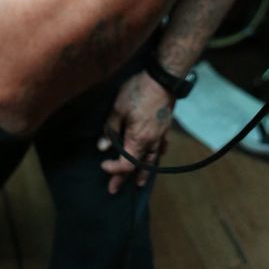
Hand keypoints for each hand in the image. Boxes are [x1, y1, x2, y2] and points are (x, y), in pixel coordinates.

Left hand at [98, 70, 173, 193]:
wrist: (162, 79)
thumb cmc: (138, 92)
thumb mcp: (118, 108)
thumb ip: (110, 129)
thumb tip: (102, 147)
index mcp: (138, 139)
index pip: (125, 164)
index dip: (114, 169)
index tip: (103, 165)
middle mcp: (151, 142)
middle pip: (137, 166)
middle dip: (124, 178)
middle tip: (113, 189)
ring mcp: (161, 135)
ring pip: (152, 159)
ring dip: (144, 172)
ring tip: (139, 183)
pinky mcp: (166, 127)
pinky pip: (162, 147)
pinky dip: (157, 155)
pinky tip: (157, 155)